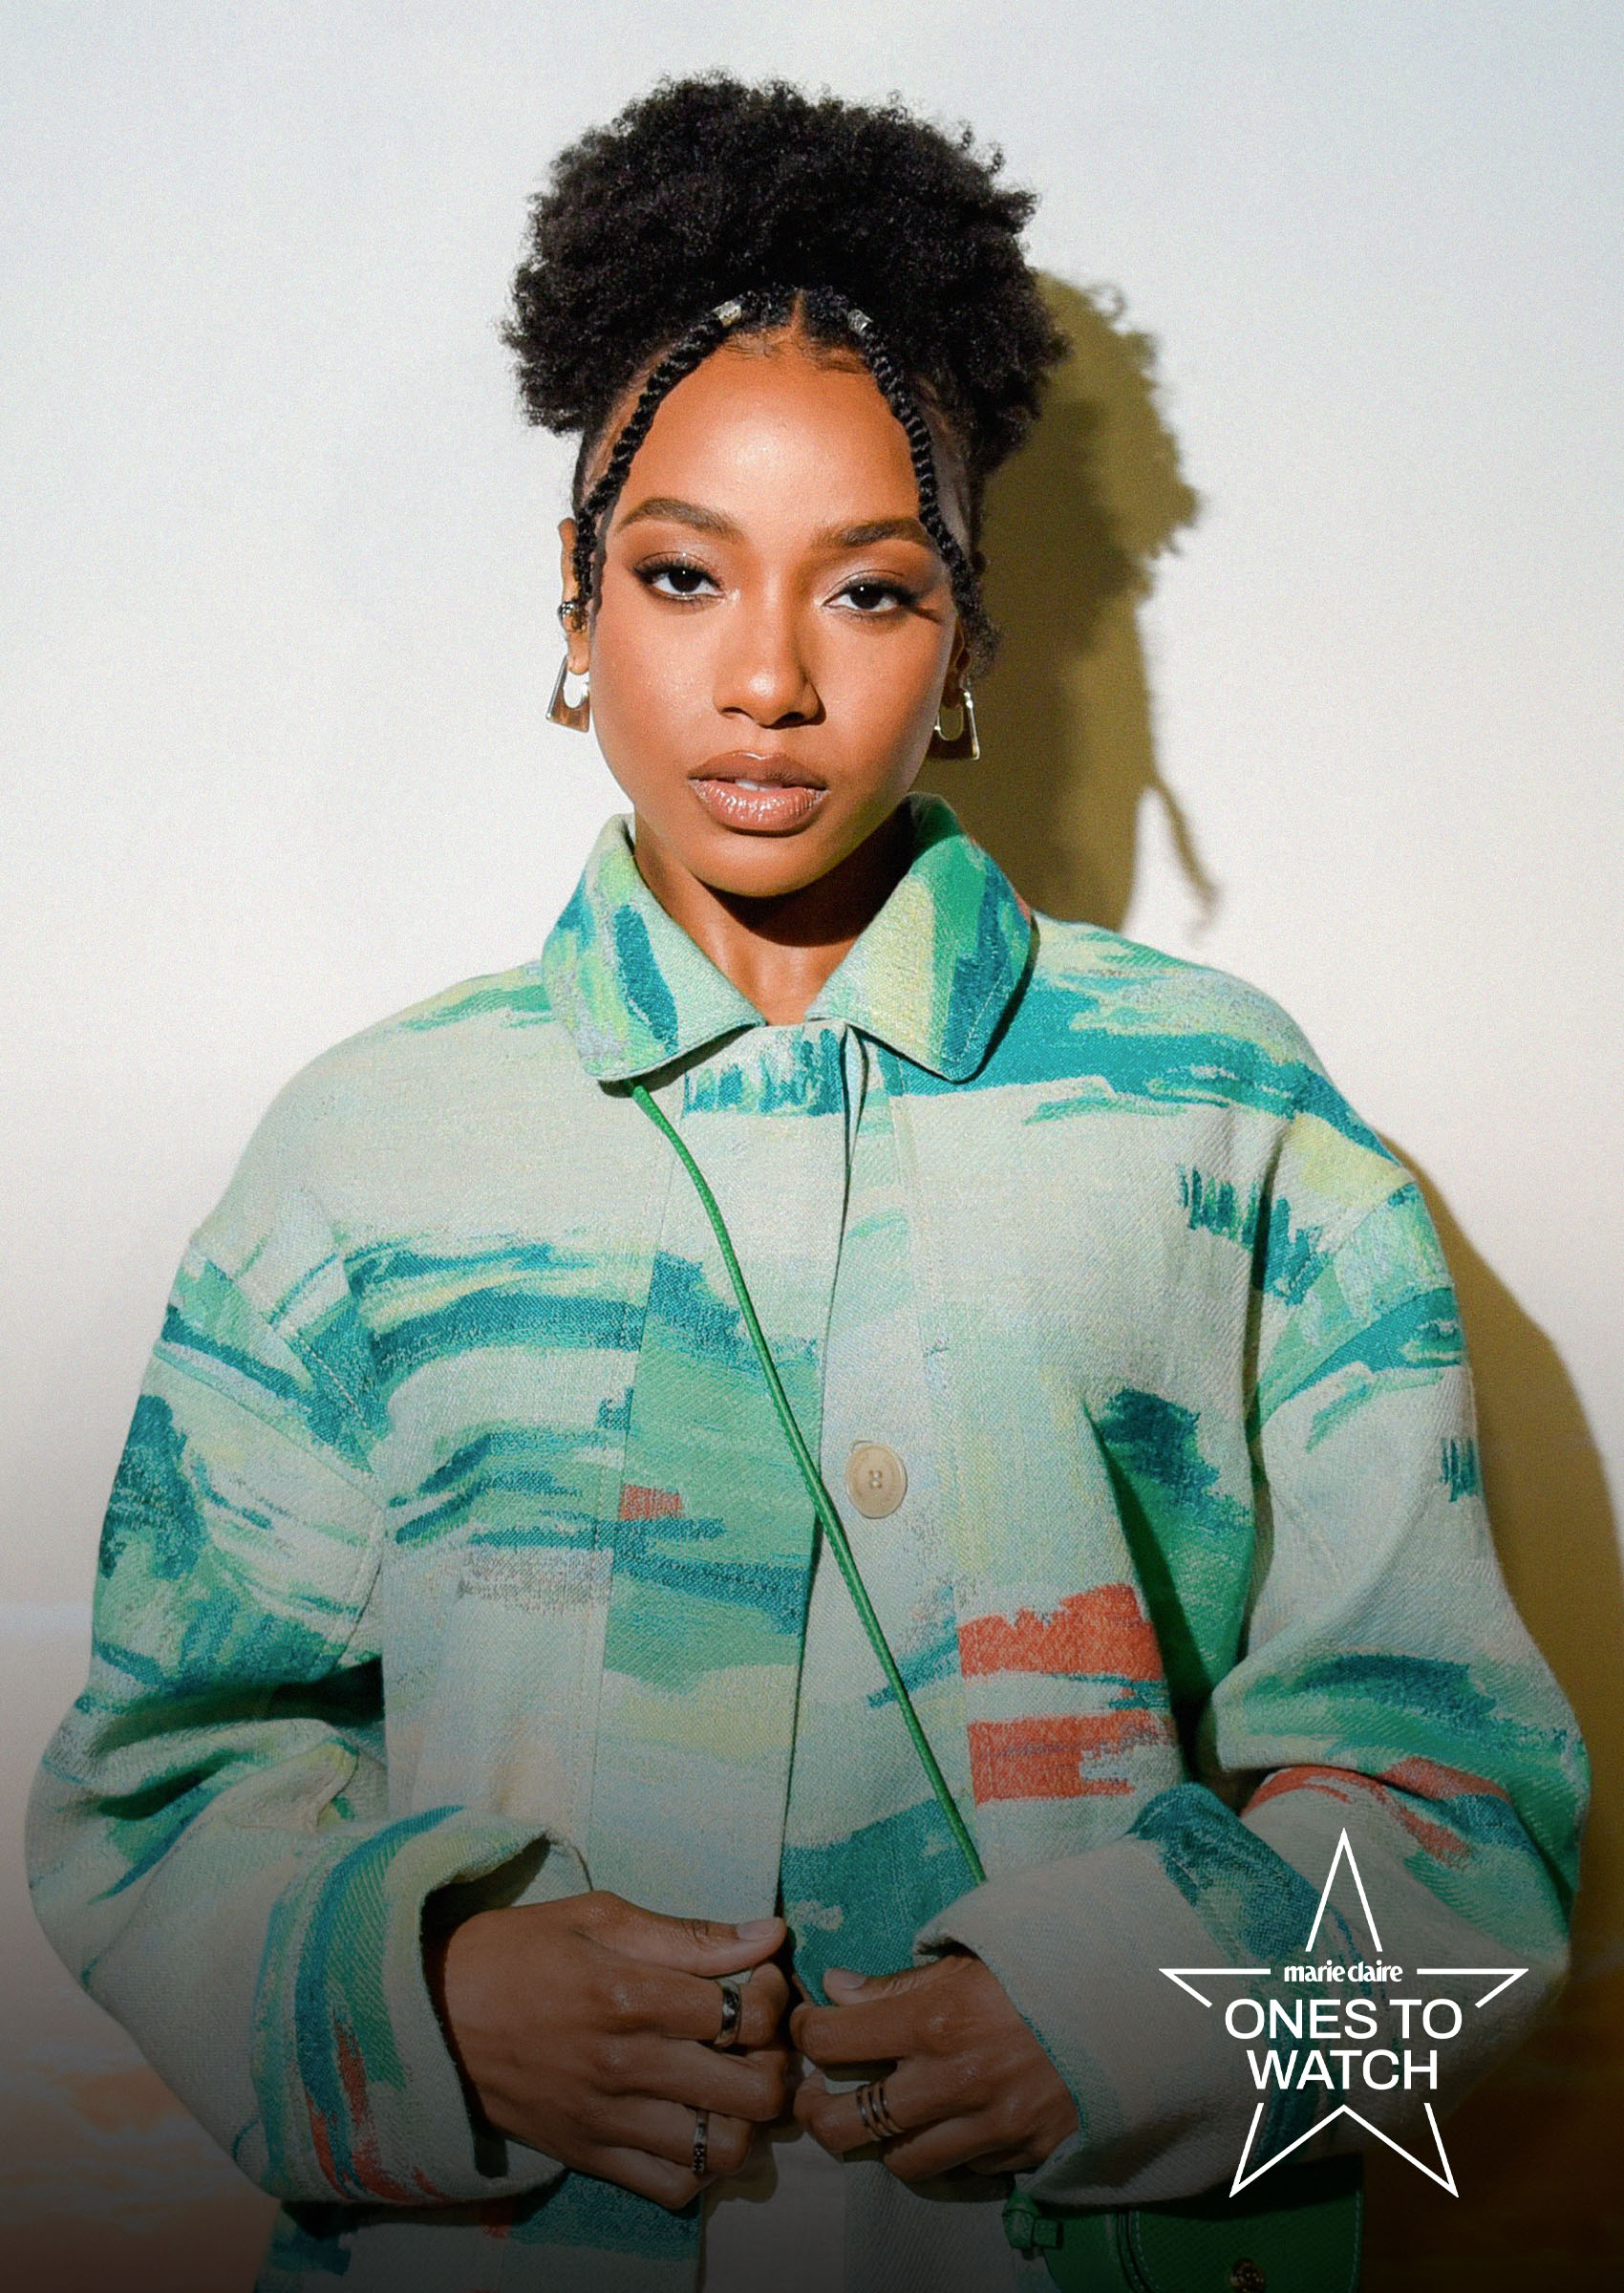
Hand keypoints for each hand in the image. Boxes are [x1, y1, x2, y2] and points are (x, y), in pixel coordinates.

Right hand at [430, 1891, 790, 2208]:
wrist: (427, 2015)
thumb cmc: (516, 1952)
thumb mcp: (596, 1917)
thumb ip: (687, 1934)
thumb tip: (769, 1934)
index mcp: (630, 1994)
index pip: (747, 2012)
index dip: (772, 1996)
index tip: (757, 1984)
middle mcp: (625, 2065)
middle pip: (753, 2091)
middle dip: (774, 2064)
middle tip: (755, 2043)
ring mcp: (607, 2119)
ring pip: (723, 2151)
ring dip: (743, 2119)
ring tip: (727, 2087)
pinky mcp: (587, 2156)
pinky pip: (672, 2189)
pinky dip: (696, 2166)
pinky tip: (689, 2125)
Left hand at [791, 1949, 1077, 2181]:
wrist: (1139, 2004)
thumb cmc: (1049, 1963)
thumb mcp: (973, 1954)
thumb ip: (900, 1982)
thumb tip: (837, 1989)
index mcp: (935, 2020)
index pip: (831, 2041)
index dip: (806, 2031)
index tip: (809, 2025)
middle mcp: (952, 2083)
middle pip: (847, 2126)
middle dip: (819, 2113)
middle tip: (816, 2098)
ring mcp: (990, 2127)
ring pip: (902, 2163)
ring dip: (884, 2141)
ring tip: (882, 2117)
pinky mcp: (1025, 2155)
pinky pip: (963, 2170)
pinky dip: (947, 2151)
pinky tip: (949, 2124)